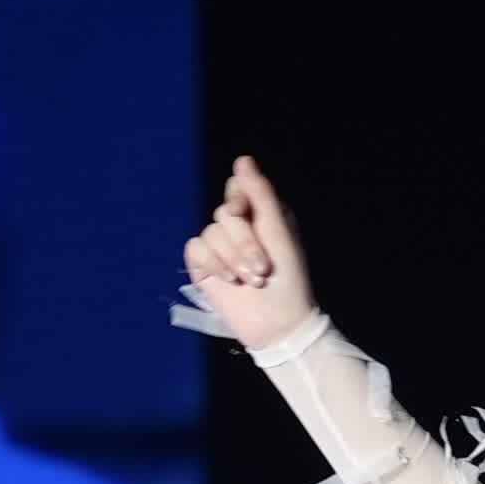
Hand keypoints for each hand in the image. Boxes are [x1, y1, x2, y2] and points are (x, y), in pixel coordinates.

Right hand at [182, 156, 318, 349]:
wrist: (277, 323)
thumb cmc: (288, 280)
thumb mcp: (279, 232)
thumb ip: (260, 195)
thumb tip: (242, 160)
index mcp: (260, 214)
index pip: (237, 188)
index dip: (240, 201)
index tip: (250, 217)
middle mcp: (238, 227)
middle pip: (223, 214)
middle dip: (244, 243)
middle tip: (262, 269)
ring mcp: (219, 247)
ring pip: (210, 233)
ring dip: (232, 259)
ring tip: (251, 281)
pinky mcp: (204, 266)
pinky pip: (196, 249)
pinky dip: (214, 265)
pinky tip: (229, 281)